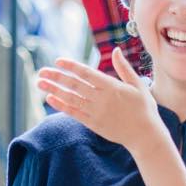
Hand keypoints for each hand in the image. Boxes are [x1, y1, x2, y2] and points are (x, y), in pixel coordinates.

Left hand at [37, 50, 164, 151]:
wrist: (145, 136)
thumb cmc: (144, 109)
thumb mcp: (137, 85)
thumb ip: (124, 68)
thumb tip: (116, 50)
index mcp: (112, 86)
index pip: (87, 73)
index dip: (71, 66)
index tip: (58, 61)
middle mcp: (101, 99)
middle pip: (74, 85)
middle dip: (56, 77)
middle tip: (41, 71)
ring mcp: (96, 112)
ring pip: (71, 98)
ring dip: (54, 89)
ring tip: (40, 83)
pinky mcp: (93, 124)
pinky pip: (74, 113)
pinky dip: (61, 105)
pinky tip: (50, 98)